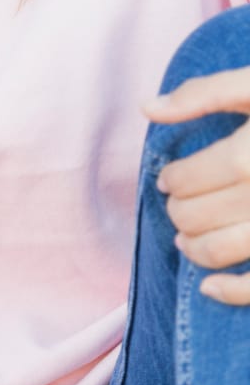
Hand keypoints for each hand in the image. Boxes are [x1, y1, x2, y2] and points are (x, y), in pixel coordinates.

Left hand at [143, 68, 249, 303]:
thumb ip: (202, 93)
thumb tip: (146, 108)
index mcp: (249, 155)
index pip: (187, 179)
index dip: (171, 179)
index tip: (168, 177)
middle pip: (197, 216)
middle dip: (179, 212)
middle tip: (177, 204)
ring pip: (221, 252)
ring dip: (194, 249)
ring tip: (185, 239)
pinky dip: (230, 291)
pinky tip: (210, 286)